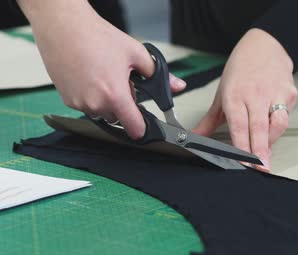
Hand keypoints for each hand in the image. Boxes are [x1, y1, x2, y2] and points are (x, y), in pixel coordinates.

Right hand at [17, 0, 185, 138]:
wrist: (63, 26)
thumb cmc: (96, 37)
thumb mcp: (136, 53)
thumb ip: (158, 74)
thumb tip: (177, 85)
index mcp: (115, 95)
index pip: (133, 127)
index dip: (142, 128)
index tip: (144, 128)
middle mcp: (95, 104)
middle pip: (118, 118)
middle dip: (123, 104)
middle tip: (122, 82)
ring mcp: (79, 103)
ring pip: (101, 112)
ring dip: (106, 101)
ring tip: (105, 76)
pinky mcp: (66, 99)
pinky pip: (86, 105)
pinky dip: (91, 96)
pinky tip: (91, 77)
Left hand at [193, 28, 297, 170]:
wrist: (265, 46)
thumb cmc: (242, 70)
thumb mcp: (221, 93)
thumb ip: (209, 120)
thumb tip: (194, 137)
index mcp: (235, 95)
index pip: (238, 126)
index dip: (241, 146)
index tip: (243, 162)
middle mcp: (255, 94)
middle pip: (259, 128)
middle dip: (260, 150)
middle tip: (262, 168)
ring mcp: (275, 93)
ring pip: (277, 124)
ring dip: (271, 141)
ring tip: (265, 154)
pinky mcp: (290, 94)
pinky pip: (286, 117)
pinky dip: (278, 128)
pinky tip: (272, 133)